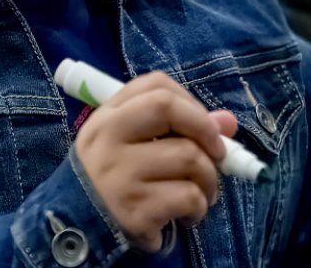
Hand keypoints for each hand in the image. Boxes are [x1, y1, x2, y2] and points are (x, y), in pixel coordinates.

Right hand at [73, 71, 237, 251]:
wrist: (82, 225)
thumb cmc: (119, 176)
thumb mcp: (137, 144)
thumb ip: (180, 127)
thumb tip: (228, 122)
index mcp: (108, 117)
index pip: (155, 85)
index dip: (190, 101)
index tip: (204, 125)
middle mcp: (108, 140)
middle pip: (167, 108)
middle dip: (205, 129)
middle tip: (217, 154)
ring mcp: (119, 175)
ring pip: (189, 157)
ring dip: (209, 178)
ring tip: (201, 192)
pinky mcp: (134, 211)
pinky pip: (188, 197)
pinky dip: (199, 207)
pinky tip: (187, 215)